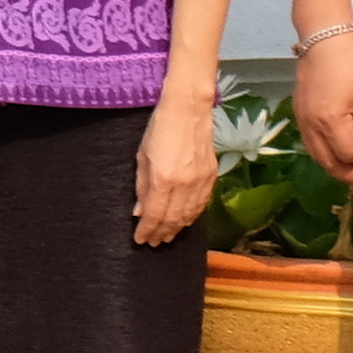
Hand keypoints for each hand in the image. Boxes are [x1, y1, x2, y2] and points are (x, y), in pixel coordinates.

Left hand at [132, 95, 213, 247]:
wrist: (189, 110)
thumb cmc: (159, 129)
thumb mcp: (141, 157)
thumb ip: (141, 187)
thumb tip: (140, 212)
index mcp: (163, 180)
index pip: (154, 215)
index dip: (147, 230)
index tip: (141, 240)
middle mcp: (184, 185)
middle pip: (173, 219)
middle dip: (162, 233)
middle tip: (153, 243)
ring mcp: (201, 182)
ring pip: (189, 215)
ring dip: (177, 228)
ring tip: (167, 236)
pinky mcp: (212, 177)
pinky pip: (201, 205)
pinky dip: (192, 217)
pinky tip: (184, 221)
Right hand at [296, 25, 352, 191]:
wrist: (323, 35)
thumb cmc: (352, 60)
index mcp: (330, 119)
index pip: (349, 152)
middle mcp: (311, 124)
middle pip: (328, 161)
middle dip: (348, 175)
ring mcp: (302, 118)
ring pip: (316, 154)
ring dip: (334, 167)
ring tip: (352, 174)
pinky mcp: (299, 111)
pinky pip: (310, 141)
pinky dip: (323, 152)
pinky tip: (335, 151)